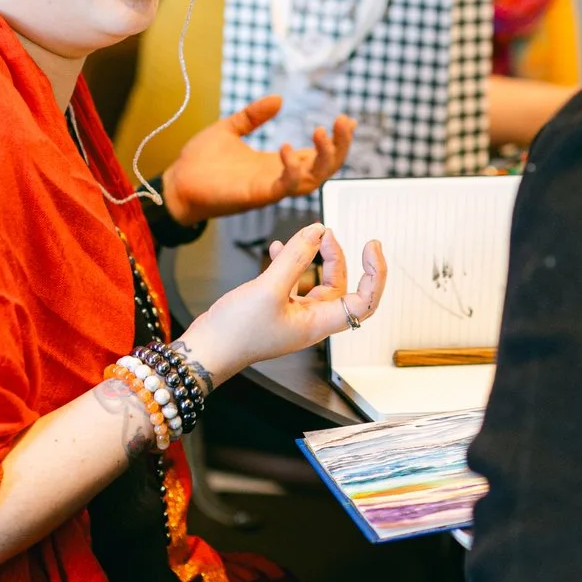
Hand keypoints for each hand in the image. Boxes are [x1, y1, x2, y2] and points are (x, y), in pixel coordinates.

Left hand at [160, 96, 353, 225]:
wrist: (175, 183)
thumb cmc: (200, 162)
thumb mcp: (230, 129)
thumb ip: (254, 116)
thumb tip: (279, 98)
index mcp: (276, 163)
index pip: (317, 155)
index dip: (336, 140)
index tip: (347, 120)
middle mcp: (279, 177)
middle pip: (324, 168)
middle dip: (341, 147)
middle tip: (345, 122)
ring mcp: (270, 188)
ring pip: (313, 179)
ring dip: (324, 157)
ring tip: (323, 132)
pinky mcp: (256, 195)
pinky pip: (284, 187)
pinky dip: (292, 170)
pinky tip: (288, 148)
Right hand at [179, 224, 384, 380]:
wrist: (206, 350)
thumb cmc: (236, 331)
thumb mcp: (269, 288)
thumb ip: (295, 258)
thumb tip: (317, 231)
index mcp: (319, 323)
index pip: (364, 301)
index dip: (375, 274)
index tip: (371, 247)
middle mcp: (311, 321)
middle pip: (340, 285)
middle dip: (336, 256)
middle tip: (324, 233)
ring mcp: (294, 316)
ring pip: (316, 282)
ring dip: (314, 257)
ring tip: (306, 236)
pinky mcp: (276, 310)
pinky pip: (292, 283)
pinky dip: (289, 264)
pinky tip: (276, 249)